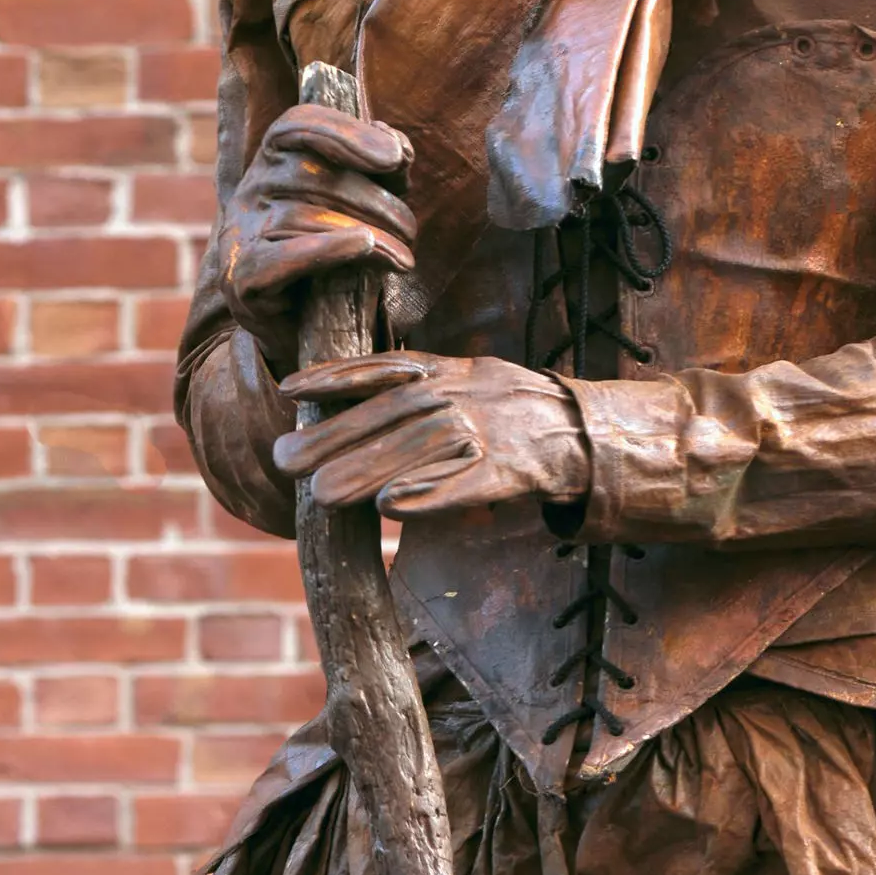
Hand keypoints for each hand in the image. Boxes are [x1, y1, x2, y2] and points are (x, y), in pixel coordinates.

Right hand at [218, 106, 416, 373]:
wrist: (298, 326)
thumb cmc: (337, 250)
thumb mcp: (365, 200)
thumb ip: (381, 167)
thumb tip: (396, 148)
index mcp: (274, 158)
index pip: (299, 124)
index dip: (347, 134)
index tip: (395, 158)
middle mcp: (250, 188)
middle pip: (312, 174)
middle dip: (374, 201)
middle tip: (410, 230)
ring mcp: (239, 232)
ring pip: (304, 216)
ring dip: (370, 234)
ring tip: (404, 258)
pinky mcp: (242, 278)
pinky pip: (283, 256)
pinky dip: (328, 248)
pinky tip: (364, 247)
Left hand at [274, 353, 590, 517]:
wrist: (591, 433)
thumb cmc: (516, 413)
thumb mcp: (471, 383)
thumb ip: (422, 391)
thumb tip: (352, 419)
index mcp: (456, 370)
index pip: (389, 366)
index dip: (338, 375)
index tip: (289, 388)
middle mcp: (469, 393)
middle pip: (394, 412)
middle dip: (336, 434)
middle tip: (284, 460)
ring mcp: (492, 430)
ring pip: (423, 448)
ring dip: (370, 469)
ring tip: (320, 494)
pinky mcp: (513, 470)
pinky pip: (468, 482)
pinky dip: (432, 493)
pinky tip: (391, 508)